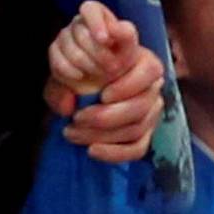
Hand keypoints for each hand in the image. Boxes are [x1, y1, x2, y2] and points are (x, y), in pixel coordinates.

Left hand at [46, 0, 167, 163]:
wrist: (79, 86)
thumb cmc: (78, 72)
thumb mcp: (64, 71)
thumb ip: (61, 85)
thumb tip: (68, 106)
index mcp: (140, 60)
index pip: (149, 72)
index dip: (128, 86)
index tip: (102, 95)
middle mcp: (152, 86)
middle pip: (141, 107)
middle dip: (107, 117)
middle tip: (77, 119)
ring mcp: (151, 111)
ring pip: (136, 129)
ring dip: (103, 135)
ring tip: (73, 133)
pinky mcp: (145, 133)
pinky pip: (137, 149)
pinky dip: (114, 153)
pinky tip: (91, 150)